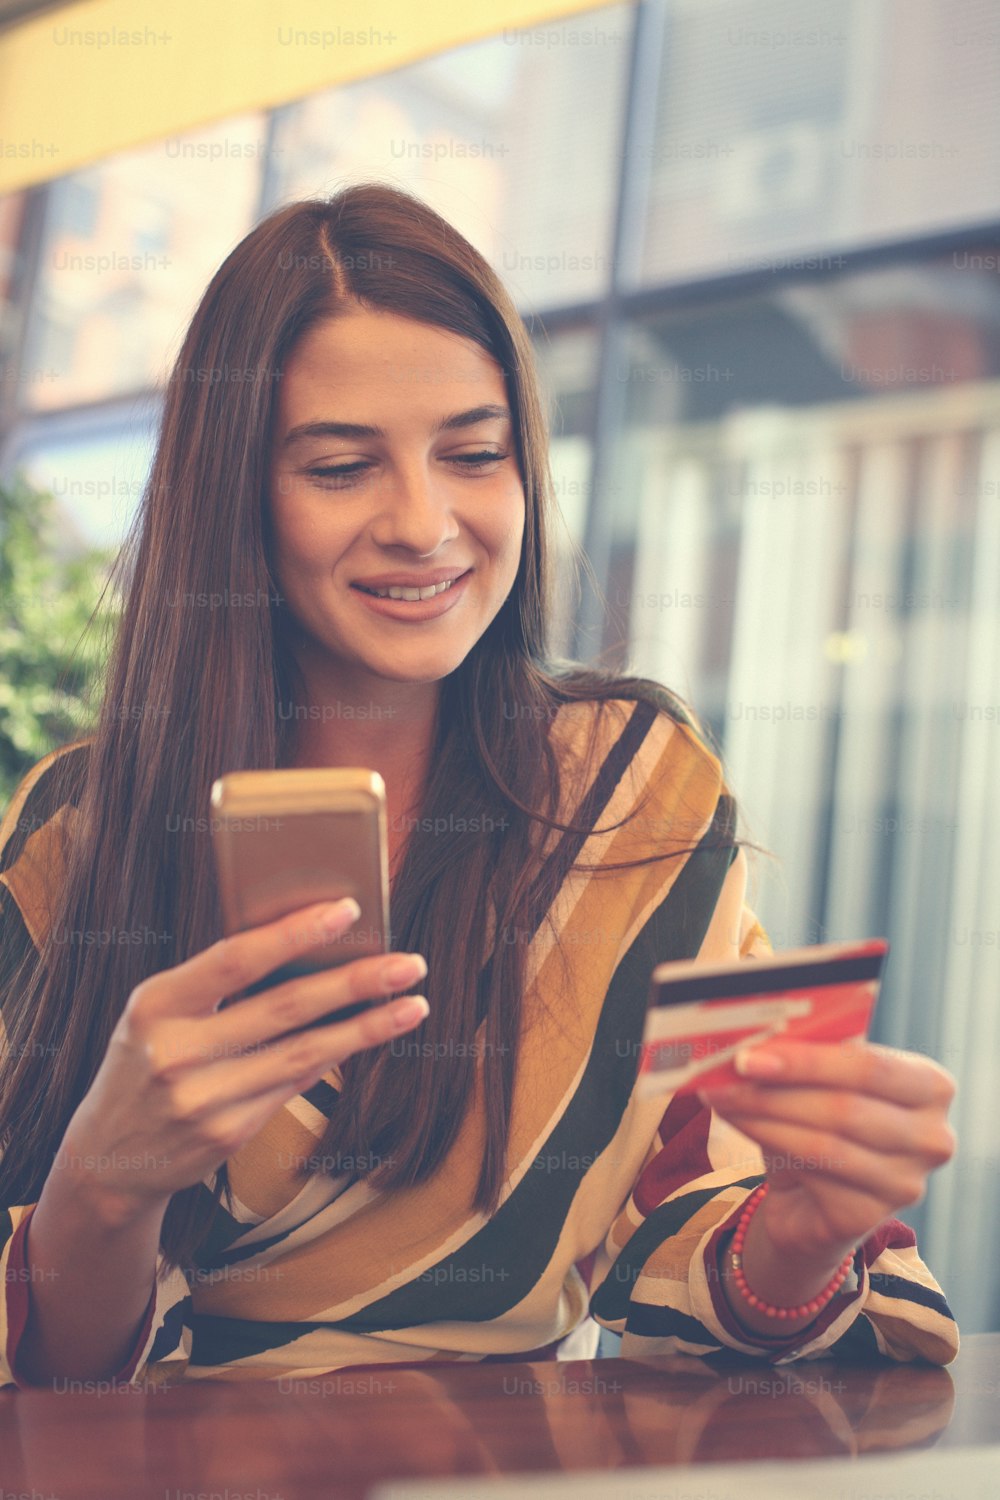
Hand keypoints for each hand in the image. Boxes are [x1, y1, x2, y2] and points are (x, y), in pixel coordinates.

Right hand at [53, 898, 429, 1222]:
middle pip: (285, 1008)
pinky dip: (337, 1055)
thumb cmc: (144, 1060)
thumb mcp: (158, 1011)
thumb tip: (307, 942)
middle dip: (356, 982)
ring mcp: (204, 1100)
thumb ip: (215, 981)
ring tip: (413, 1003)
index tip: (348, 911)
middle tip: (410, 963)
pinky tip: (369, 1035)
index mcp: (155, 1004)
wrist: (107, 1158)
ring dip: (366, 1027)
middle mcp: (177, 1054)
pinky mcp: (228, 1135)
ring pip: (303, 1053)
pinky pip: (296, 1085)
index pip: (235, 959)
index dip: (294, 933)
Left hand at [699, 1038, 956, 1267]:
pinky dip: (767, 1141)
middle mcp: (932, 1138)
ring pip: (823, 1141)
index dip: (810, 1060)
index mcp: (930, 1086)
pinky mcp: (870, 1217)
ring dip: (763, 1114)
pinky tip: (739, 1123)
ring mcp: (906, 1184)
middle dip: (779, 1086)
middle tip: (729, 1071)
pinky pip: (810, 1174)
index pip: (872, 1067)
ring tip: (723, 1095)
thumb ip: (808, 1057)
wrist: (813, 1202)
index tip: (755, 1052)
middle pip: (846, 1106)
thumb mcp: (821, 1083)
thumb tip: (757, 1038)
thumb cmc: (822, 1126)